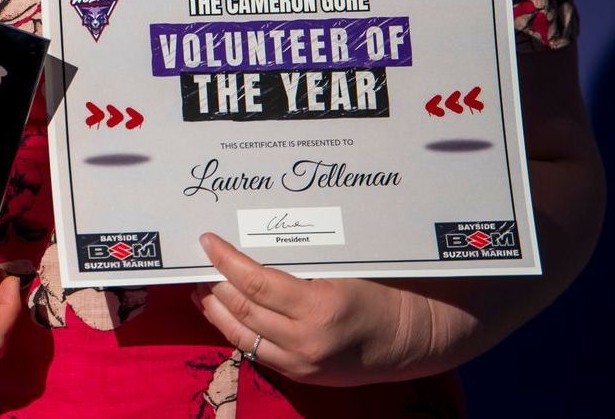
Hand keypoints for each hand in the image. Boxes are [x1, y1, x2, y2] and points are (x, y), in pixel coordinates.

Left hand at [191, 233, 433, 385]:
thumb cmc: (384, 286)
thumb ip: (300, 259)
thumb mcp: (344, 265)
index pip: (255, 283)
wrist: (415, 335)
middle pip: (243, 310)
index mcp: (319, 308)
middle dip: (214, 283)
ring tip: (201, 287)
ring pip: (243, 336)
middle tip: (199, 260)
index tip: (208, 240)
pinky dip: (236, 331)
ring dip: (216, 310)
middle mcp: (307, 341)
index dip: (226, 260)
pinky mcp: (304, 376)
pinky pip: (258, 352)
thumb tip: (253, 238)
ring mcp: (304, 364)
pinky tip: (226, 314)